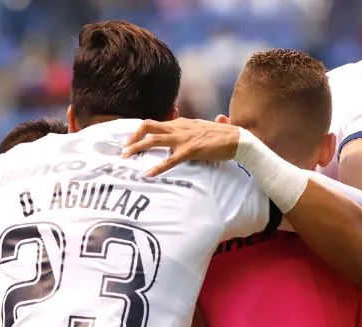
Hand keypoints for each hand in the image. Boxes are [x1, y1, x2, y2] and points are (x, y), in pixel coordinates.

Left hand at [122, 118, 240, 176]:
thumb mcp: (210, 127)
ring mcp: (183, 138)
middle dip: (132, 137)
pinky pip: (169, 160)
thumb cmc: (225, 135)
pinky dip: (157, 167)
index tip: (131, 140)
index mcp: (182, 122)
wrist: (238, 139)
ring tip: (126, 158)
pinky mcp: (190, 150)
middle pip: (148, 126)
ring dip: (137, 148)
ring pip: (153, 139)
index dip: (140, 131)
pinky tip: (148, 174)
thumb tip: (219, 118)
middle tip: (123, 149)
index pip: (156, 123)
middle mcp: (179, 127)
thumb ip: (207, 125)